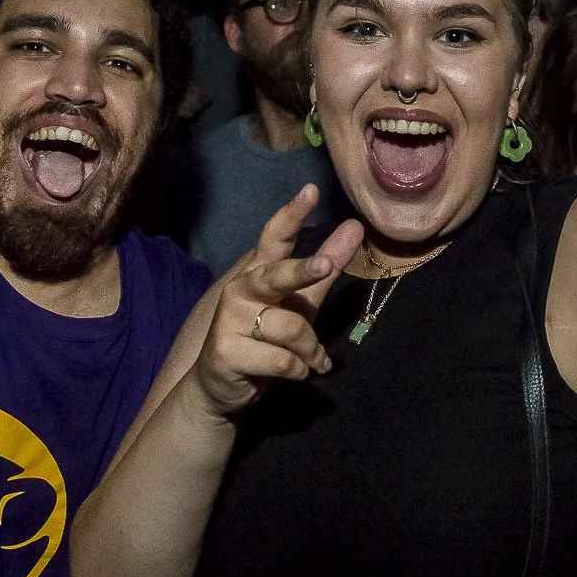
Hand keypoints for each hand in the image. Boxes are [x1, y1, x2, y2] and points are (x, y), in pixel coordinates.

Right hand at [190, 185, 361, 418]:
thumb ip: (326, 266)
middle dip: (302, 271)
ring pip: (292, 329)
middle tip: (324, 266)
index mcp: (260, 272)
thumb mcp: (301, 301)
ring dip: (311, 351)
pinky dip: (298, 371)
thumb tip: (355, 227)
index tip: (310, 191)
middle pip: (278, 275)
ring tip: (312, 361)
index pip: (274, 236)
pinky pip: (282, 360)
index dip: (292, 214)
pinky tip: (294, 373)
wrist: (222, 385)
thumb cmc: (266, 338)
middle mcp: (242, 288)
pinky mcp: (226, 350)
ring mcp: (230, 318)